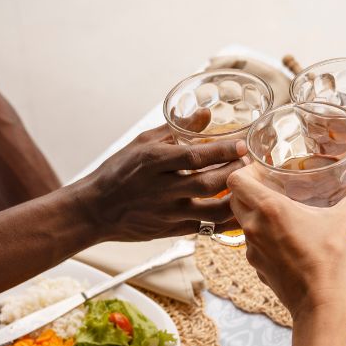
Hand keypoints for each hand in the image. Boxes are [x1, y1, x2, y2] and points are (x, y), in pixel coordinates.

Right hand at [73, 125, 243, 240]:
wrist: (95, 210)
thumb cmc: (118, 172)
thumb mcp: (142, 142)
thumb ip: (177, 129)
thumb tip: (206, 114)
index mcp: (153, 162)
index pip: (194, 156)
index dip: (222, 151)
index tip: (242, 145)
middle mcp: (161, 189)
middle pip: (208, 183)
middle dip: (234, 173)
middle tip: (250, 163)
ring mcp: (167, 213)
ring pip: (212, 210)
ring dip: (235, 200)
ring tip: (249, 187)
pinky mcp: (170, 230)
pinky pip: (204, 226)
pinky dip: (222, 219)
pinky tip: (236, 209)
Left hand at [228, 164, 345, 318]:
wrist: (320, 303)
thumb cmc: (329, 260)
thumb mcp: (344, 222)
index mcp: (270, 208)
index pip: (236, 180)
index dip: (244, 171)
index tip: (262, 171)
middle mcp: (254, 227)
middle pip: (235, 199)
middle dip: (248, 191)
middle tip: (270, 188)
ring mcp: (252, 249)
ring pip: (243, 223)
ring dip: (256, 215)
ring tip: (280, 214)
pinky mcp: (257, 266)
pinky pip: (253, 245)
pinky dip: (264, 238)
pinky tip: (286, 240)